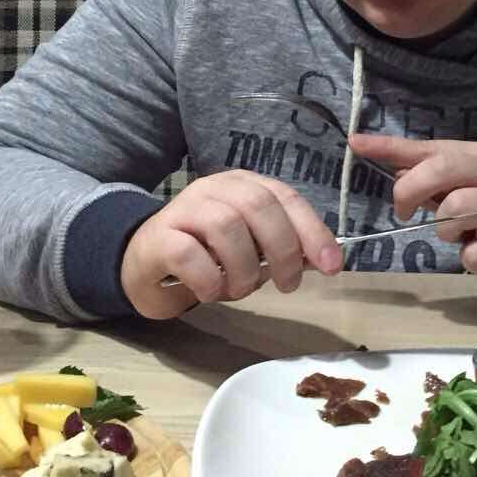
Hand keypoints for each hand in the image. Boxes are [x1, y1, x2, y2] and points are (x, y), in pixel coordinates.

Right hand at [120, 170, 342, 318]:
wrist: (145, 265)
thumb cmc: (206, 257)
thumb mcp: (252, 250)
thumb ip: (282, 248)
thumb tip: (324, 259)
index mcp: (243, 185)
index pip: (285, 197)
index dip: (312, 230)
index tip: (331, 266)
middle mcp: (214, 189)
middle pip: (258, 205)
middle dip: (282, 249)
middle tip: (287, 285)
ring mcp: (183, 209)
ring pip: (226, 226)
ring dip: (243, 268)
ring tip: (239, 289)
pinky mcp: (157, 237)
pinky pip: (188, 253)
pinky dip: (208, 279)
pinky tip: (210, 291)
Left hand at [350, 134, 476, 305]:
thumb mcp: (470, 190)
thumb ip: (435, 179)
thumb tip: (394, 169)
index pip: (434, 147)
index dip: (392, 146)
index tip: (355, 143)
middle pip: (443, 169)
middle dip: (410, 190)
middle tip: (405, 213)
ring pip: (455, 211)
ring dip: (445, 231)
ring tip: (462, 236)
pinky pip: (474, 253)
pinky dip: (470, 259)